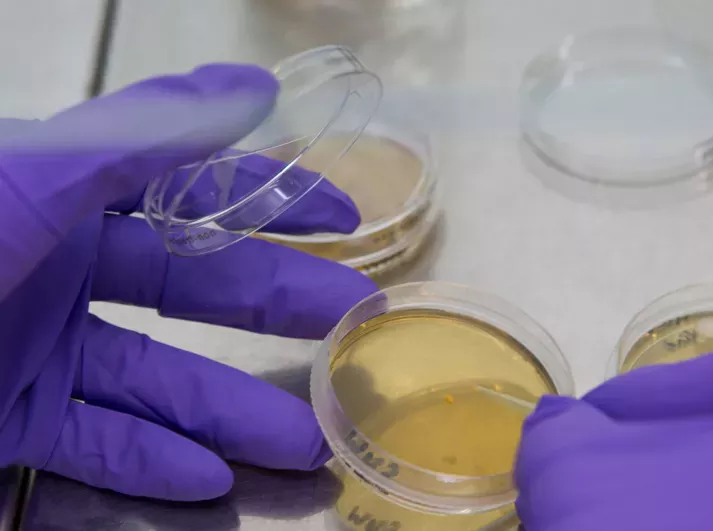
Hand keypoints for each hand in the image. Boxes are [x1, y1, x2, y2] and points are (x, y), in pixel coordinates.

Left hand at [0, 65, 376, 500]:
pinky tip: (206, 480)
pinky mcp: (5, 419)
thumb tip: (251, 88)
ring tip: (299, 442)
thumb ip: (142, 135)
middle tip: (349, 331)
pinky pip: (92, 441)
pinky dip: (149, 463)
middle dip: (276, 311)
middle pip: (194, 291)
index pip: (197, 188)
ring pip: (155, 382)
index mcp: (68, 192)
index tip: (346, 220)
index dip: (274, 200)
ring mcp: (35, 347)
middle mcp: (60, 265)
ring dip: (229, 415)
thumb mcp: (27, 178)